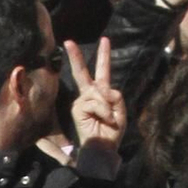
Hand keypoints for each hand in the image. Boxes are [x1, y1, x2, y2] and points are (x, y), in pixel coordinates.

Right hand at [66, 37, 126, 159]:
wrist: (103, 148)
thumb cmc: (111, 132)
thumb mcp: (120, 111)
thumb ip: (115, 96)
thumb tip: (103, 89)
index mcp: (101, 93)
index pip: (102, 71)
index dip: (104, 55)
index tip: (104, 38)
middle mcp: (89, 95)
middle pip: (82, 72)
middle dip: (75, 56)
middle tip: (68, 41)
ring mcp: (81, 101)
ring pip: (98, 91)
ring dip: (108, 106)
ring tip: (108, 118)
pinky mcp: (77, 109)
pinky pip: (94, 102)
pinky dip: (103, 110)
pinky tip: (103, 120)